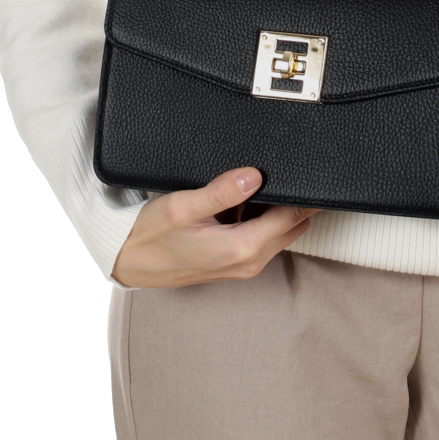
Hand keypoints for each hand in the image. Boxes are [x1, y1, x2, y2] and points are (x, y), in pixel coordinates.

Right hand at [111, 167, 315, 288]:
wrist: (129, 263)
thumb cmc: (150, 237)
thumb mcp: (182, 207)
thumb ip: (221, 191)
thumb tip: (255, 175)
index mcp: (242, 248)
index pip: (293, 217)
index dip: (306, 195)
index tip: (310, 174)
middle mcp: (250, 262)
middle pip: (294, 225)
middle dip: (294, 201)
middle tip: (281, 174)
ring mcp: (245, 265)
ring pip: (281, 232)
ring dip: (277, 211)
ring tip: (253, 188)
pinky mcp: (237, 264)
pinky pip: (264, 238)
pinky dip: (262, 220)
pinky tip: (241, 203)